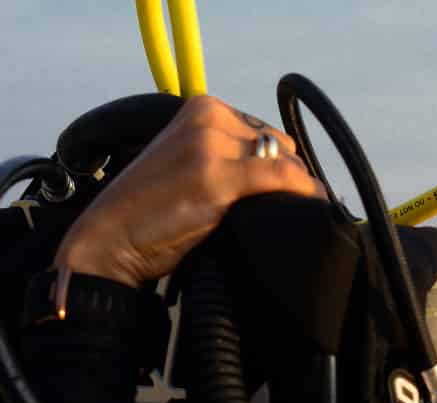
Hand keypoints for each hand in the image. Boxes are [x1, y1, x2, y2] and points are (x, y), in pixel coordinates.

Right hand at [53, 95, 325, 288]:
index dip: (279, 168)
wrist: (110, 240)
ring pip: (287, 164)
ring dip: (293, 193)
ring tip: (279, 219)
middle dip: (285, 180)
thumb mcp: (192, 165)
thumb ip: (230, 157)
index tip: (276, 196)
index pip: (267, 134)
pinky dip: (303, 196)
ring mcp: (210, 144)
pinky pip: (284, 178)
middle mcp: (208, 117)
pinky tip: (306, 213)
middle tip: (271, 211)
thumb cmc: (152, 212)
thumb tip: (289, 174)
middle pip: (281, 148)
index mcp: (202, 108)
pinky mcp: (216, 175)